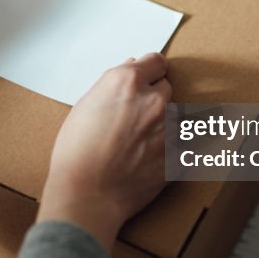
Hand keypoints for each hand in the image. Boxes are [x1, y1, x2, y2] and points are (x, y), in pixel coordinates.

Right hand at [37, 53, 171, 250]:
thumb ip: (111, 85)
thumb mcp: (84, 107)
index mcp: (127, 82)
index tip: (149, 79)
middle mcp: (153, 101)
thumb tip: (130, 69)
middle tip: (135, 118)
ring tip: (138, 144)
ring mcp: (170, 129)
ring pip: (175, 117)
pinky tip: (148, 161)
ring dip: (163, 125)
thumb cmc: (76, 155)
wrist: (87, 195)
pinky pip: (182, 146)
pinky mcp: (179, 156)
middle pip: (167, 88)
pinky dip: (171, 150)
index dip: (150, 72)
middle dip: (154, 99)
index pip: (157, 62)